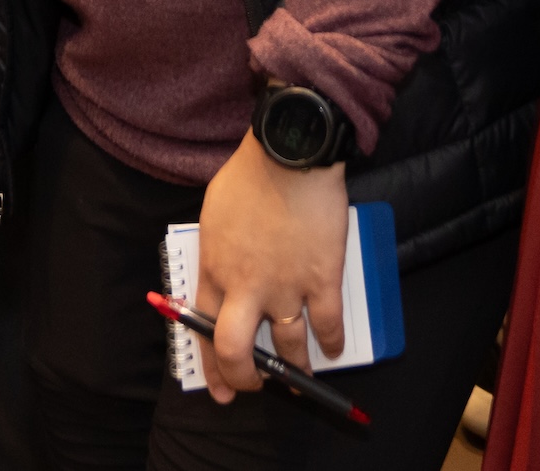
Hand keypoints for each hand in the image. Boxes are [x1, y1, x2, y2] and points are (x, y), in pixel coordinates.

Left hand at [194, 132, 348, 401]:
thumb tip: (222, 275)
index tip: (220, 386)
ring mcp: (286, 288)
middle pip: (237, 353)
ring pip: (288, 349)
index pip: (206, 331)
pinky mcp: (322, 280)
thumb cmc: (248, 174)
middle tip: (257, 385)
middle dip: (246, 379)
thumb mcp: (213, 214)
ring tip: (300, 377)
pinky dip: (332, 342)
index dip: (213, 365)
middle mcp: (247, 288)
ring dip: (294, 369)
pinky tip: (333, 349)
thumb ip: (215, 252)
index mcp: (215, 271)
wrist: (290, 152)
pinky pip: (329, 326)